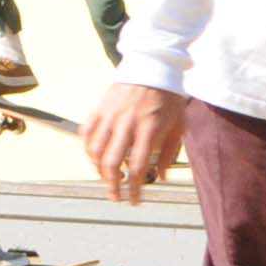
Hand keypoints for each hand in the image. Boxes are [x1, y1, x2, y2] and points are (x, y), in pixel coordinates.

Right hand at [85, 83, 188, 204]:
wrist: (153, 65)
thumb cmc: (169, 97)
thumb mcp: (179, 125)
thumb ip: (170, 152)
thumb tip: (161, 177)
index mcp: (149, 129)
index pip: (138, 167)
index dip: (135, 188)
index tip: (135, 200)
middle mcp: (127, 124)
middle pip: (113, 163)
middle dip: (113, 185)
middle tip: (116, 197)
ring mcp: (110, 115)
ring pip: (96, 150)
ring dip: (98, 170)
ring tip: (106, 179)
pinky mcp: (100, 108)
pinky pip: (86, 133)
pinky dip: (87, 148)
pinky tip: (94, 158)